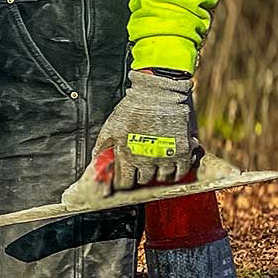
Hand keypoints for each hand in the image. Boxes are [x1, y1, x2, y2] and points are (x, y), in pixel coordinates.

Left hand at [92, 67, 199, 190]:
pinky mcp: (182, 151)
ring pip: (162, 178)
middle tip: (141, 168)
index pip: (124, 183)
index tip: (125, 180)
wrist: (158, 93)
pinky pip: (181, 171)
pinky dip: (177, 172)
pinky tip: (172, 166)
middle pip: (143, 181)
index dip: (123, 183)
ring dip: (158, 174)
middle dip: (140, 176)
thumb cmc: (132, 108)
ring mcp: (165, 157)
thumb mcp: (111, 127)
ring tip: (156, 165)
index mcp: (127, 156)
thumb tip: (95, 162)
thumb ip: (102, 147)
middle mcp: (146, 160)